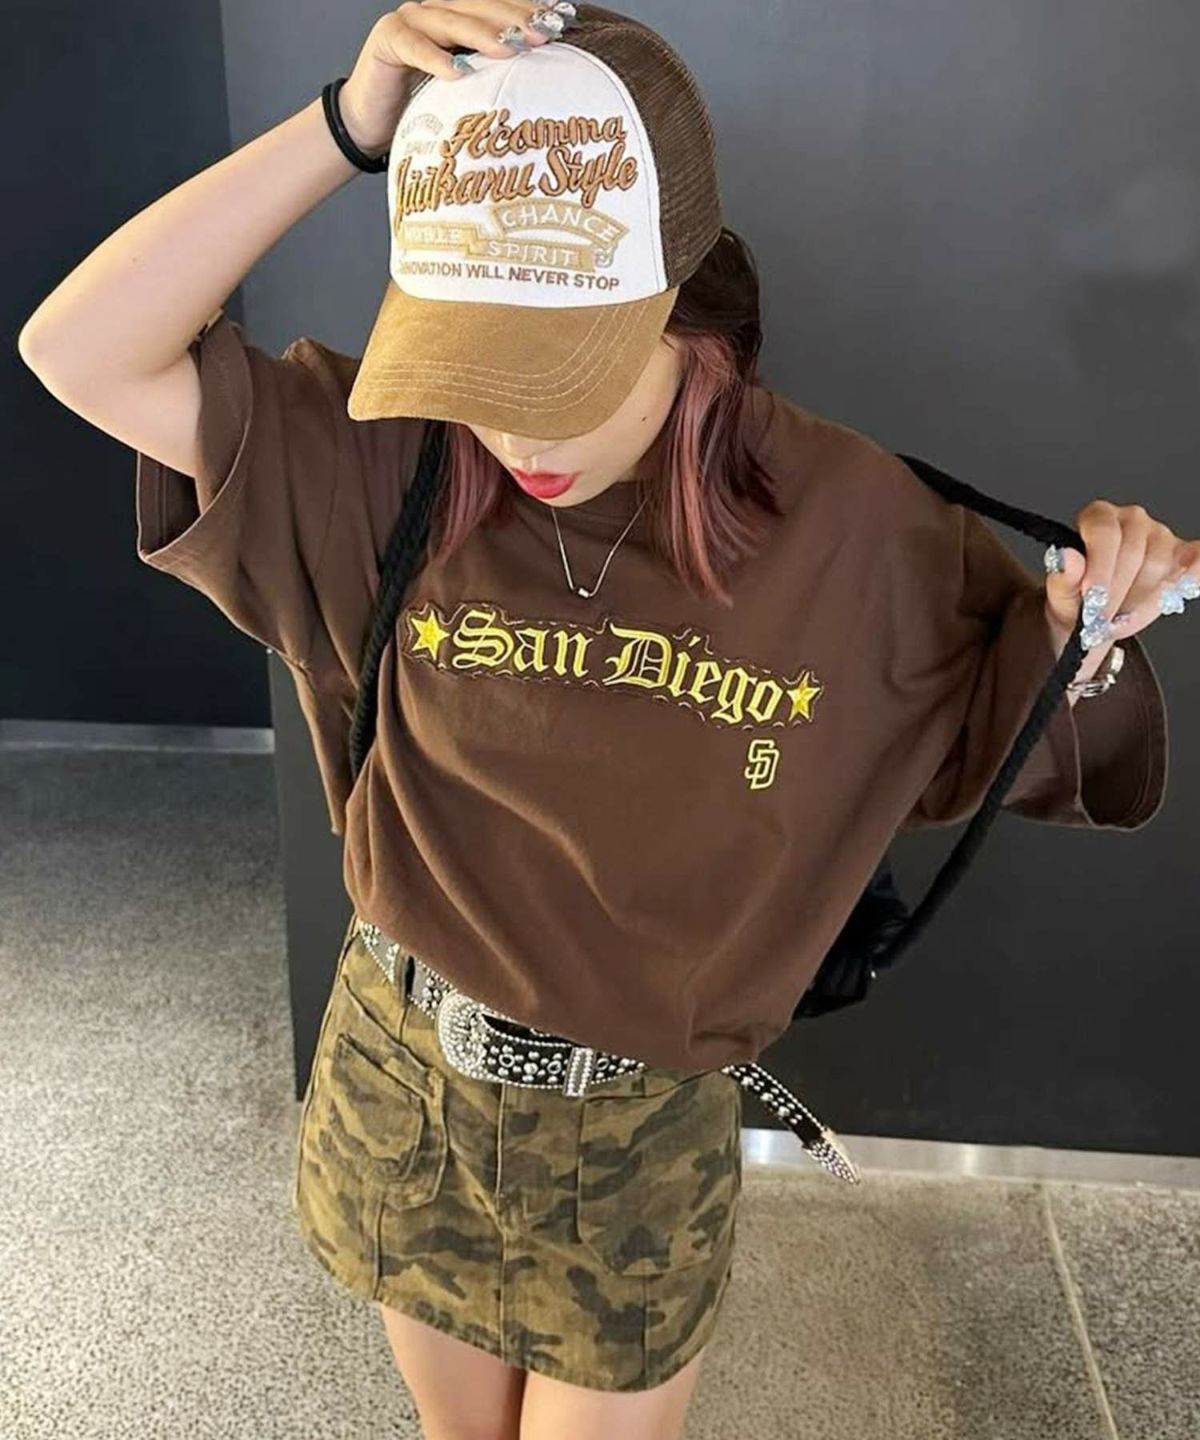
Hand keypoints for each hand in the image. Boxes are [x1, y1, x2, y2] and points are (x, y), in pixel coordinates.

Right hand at [340, 1, 559, 154]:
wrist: (370, 122)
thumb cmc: (422, 109)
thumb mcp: (466, 93)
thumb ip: (494, 78)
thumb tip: (544, 88)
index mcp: (459, 18)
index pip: (498, 7)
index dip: (528, 11)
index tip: (563, 22)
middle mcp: (436, 12)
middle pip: (479, 8)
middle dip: (514, 20)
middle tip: (544, 35)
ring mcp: (410, 21)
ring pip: (451, 21)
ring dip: (482, 34)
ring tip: (509, 50)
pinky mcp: (386, 39)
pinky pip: (413, 46)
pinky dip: (435, 58)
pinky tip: (457, 72)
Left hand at [1043, 499, 1197, 695]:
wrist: (1094, 625)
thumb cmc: (1075, 605)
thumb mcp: (1060, 598)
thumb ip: (1062, 579)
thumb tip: (1066, 557)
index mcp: (1097, 518)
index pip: (1104, 532)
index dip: (1100, 568)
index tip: (1094, 597)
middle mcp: (1131, 520)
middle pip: (1134, 551)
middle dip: (1117, 592)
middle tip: (1101, 619)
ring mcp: (1160, 536)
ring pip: (1161, 564)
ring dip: (1140, 598)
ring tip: (1119, 615)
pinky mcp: (1183, 556)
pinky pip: (1195, 560)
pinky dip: (1193, 573)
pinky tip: (1186, 583)